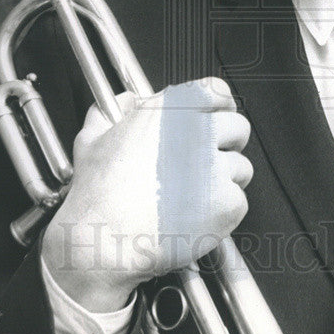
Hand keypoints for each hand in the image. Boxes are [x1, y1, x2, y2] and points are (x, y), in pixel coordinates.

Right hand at [41, 77, 251, 311]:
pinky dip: (223, 211)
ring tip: (197, 196)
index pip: (217, 92)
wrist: (103, 241)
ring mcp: (215, 167)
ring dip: (226, 180)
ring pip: (241, 167)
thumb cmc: (97, 195)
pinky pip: (239, 200)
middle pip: (238, 127)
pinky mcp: (226, 202)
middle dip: (228, 144)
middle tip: (208, 163)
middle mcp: (197, 132)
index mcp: (170, 110)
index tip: (217, 116)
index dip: (219, 106)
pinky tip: (196, 216)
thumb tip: (128, 101)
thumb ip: (115, 110)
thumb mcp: (92, 138)